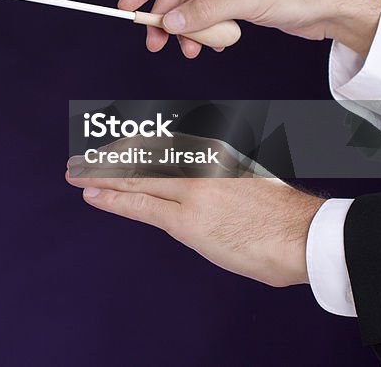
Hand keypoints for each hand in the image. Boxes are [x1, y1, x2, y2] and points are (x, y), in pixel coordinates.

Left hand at [65, 169, 324, 287]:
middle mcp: (197, 164)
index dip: (128, 148)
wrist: (305, 235)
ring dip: (100, 176)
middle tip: (79, 160)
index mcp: (211, 153)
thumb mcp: (244, 181)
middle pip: (140, 156)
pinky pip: (141, 205)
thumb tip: (193, 188)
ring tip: (75, 174)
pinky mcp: (187, 220)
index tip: (108, 150)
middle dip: (106, 159)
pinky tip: (93, 194)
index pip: (158, 144)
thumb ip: (216, 179)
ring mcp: (190, 191)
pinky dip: (113, 198)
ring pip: (134, 178)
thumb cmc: (281, 216)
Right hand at [119, 0, 380, 57]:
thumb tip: (171, 22)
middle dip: (168, 19)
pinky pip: (211, 18)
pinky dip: (208, 33)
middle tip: (156, 44)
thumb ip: (205, 12)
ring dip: (190, 31)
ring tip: (193, 52)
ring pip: (195, 9)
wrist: (335, 4)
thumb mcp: (247, 1)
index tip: (127, 7)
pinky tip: (216, 46)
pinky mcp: (240, 2)